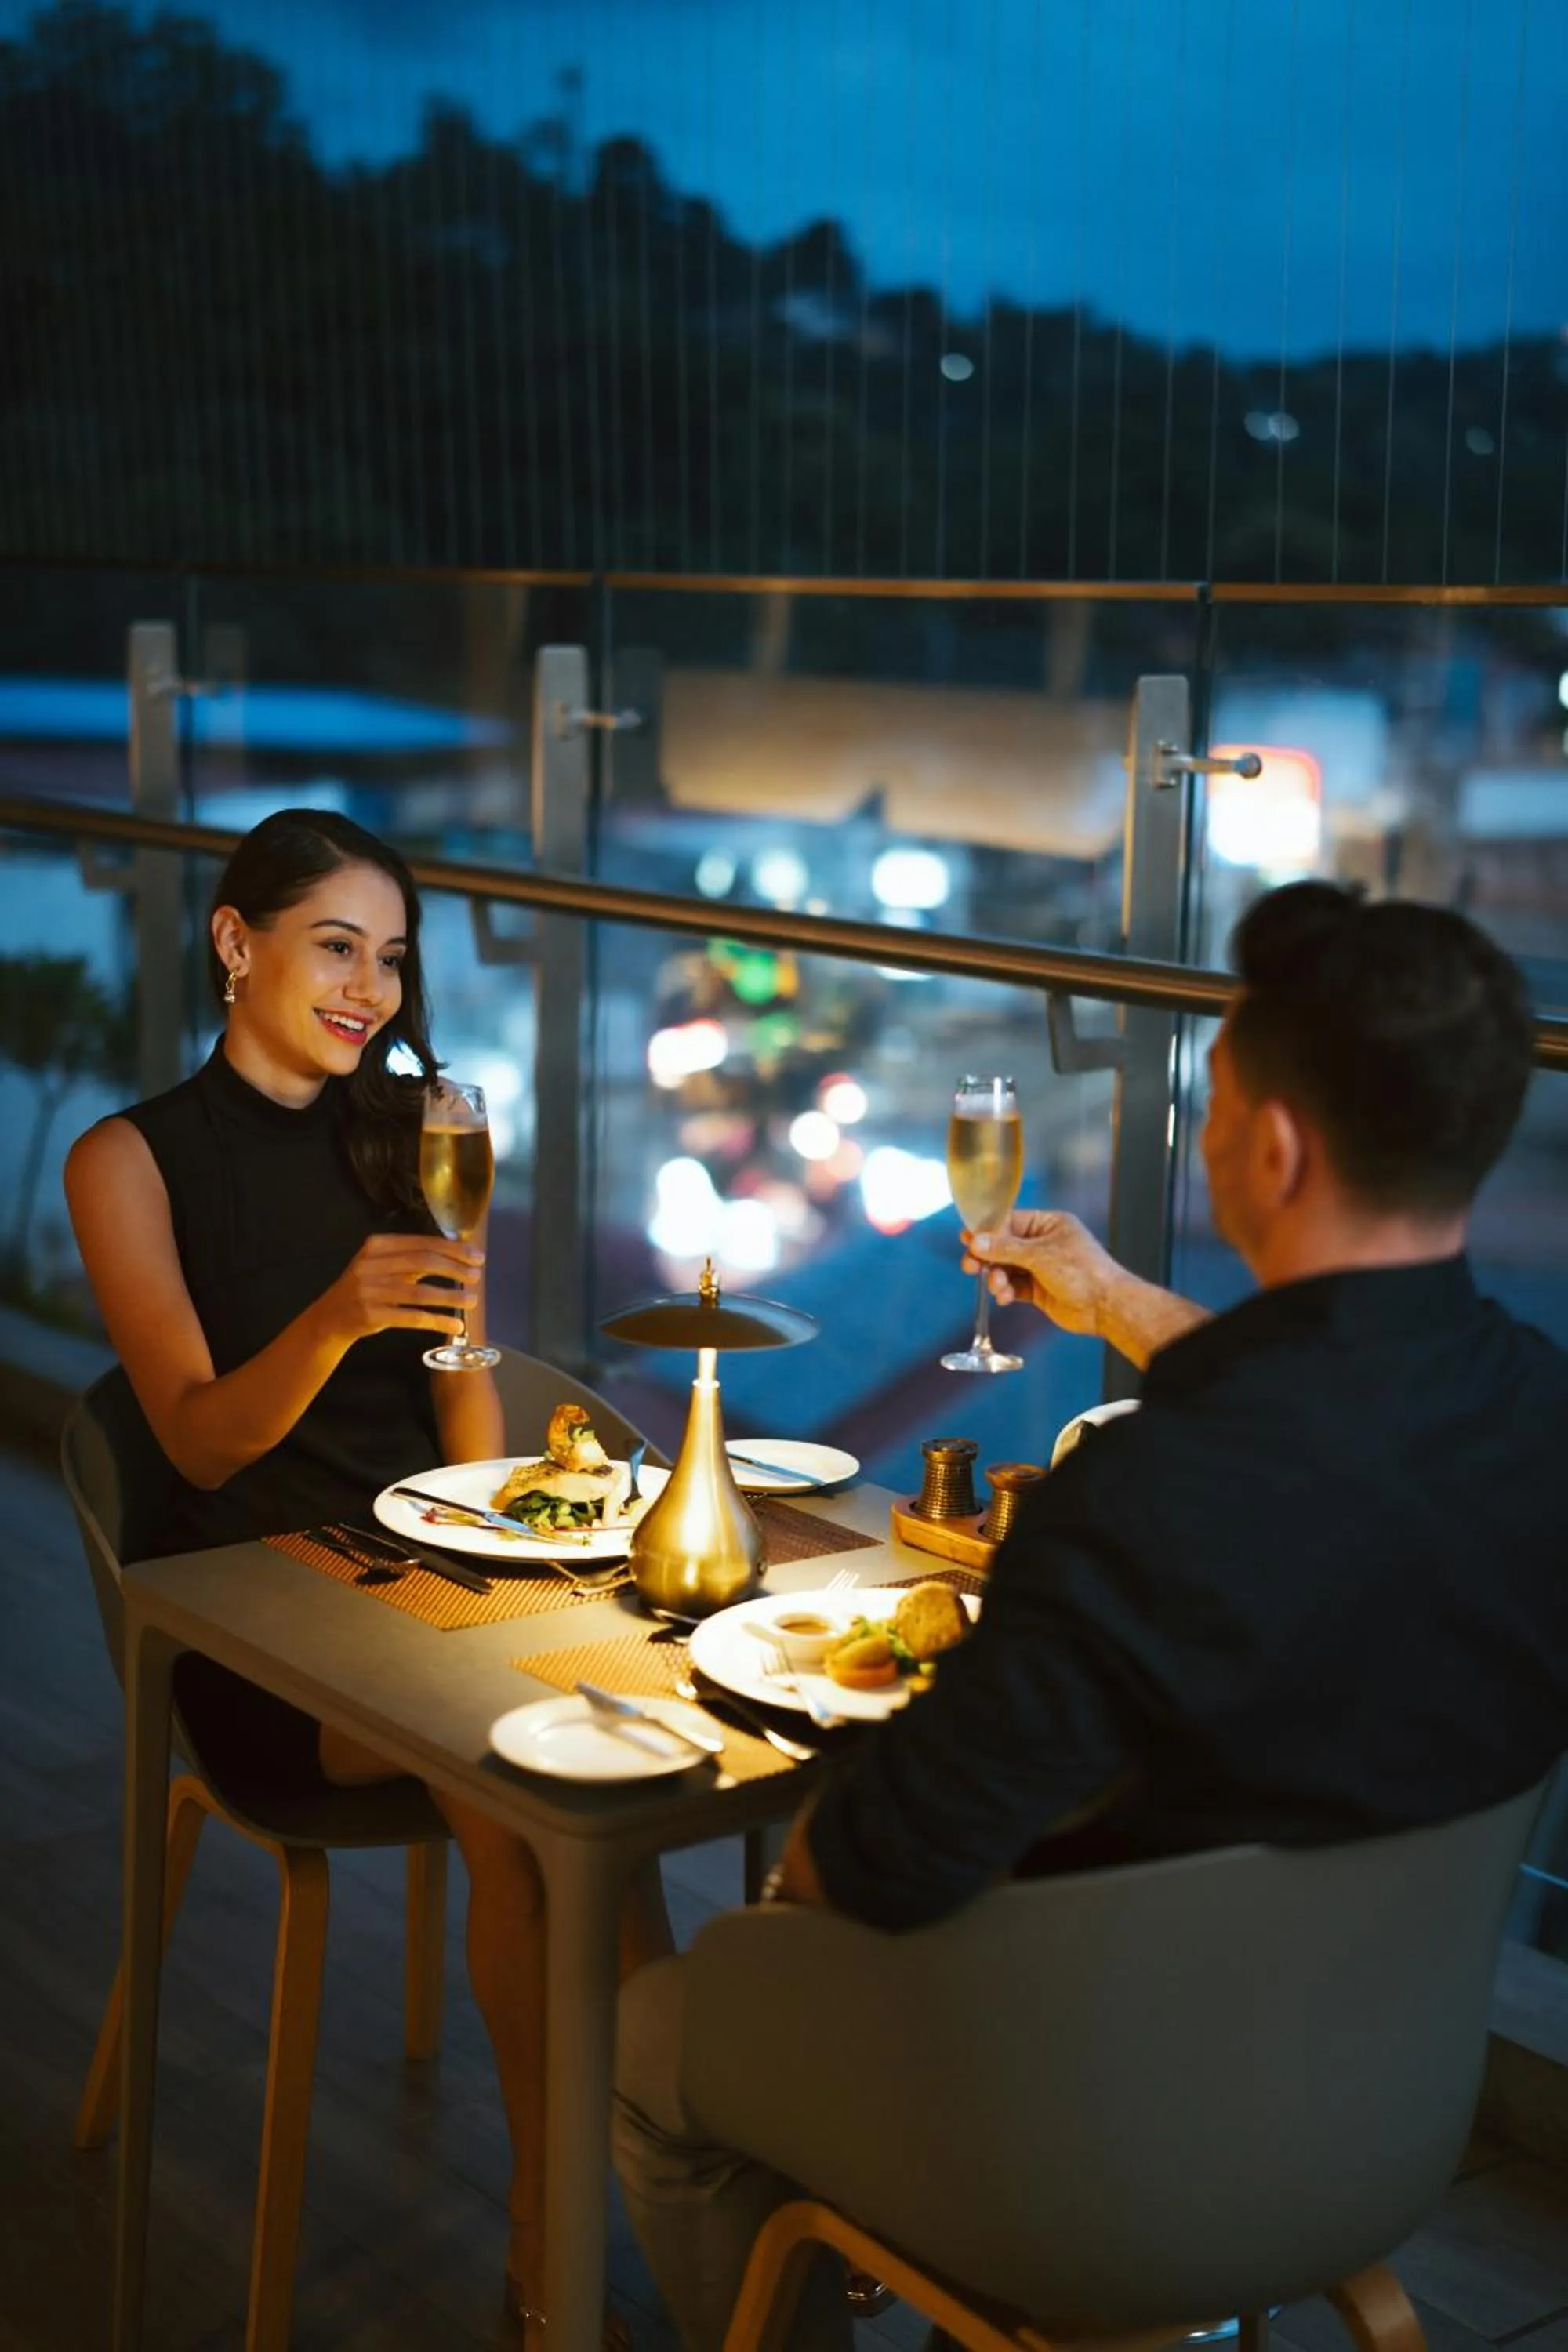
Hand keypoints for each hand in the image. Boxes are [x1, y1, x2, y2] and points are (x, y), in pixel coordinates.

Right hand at [319, 1232, 483, 1345]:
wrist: (329, 1318)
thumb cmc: (364, 1289)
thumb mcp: (380, 1266)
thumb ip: (410, 1258)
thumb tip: (455, 1254)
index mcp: (376, 1246)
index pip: (422, 1243)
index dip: (452, 1250)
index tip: (476, 1257)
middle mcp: (371, 1265)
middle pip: (423, 1263)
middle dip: (455, 1268)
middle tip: (477, 1276)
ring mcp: (370, 1291)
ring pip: (420, 1292)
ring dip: (451, 1296)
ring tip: (472, 1300)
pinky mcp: (372, 1315)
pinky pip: (413, 1317)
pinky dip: (437, 1321)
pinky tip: (455, 1325)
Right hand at [962, 1210, 1120, 1337]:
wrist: (1105, 1306)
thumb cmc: (1082, 1271)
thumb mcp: (1040, 1255)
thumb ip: (1005, 1248)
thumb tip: (976, 1241)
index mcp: (1049, 1224)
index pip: (1010, 1222)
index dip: (988, 1231)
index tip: (968, 1240)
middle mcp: (1044, 1244)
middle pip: (1004, 1246)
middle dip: (988, 1257)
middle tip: (969, 1266)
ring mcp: (1041, 1268)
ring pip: (1007, 1269)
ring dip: (997, 1277)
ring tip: (997, 1286)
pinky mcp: (1039, 1290)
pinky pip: (1014, 1287)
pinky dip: (1006, 1291)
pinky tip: (1004, 1297)